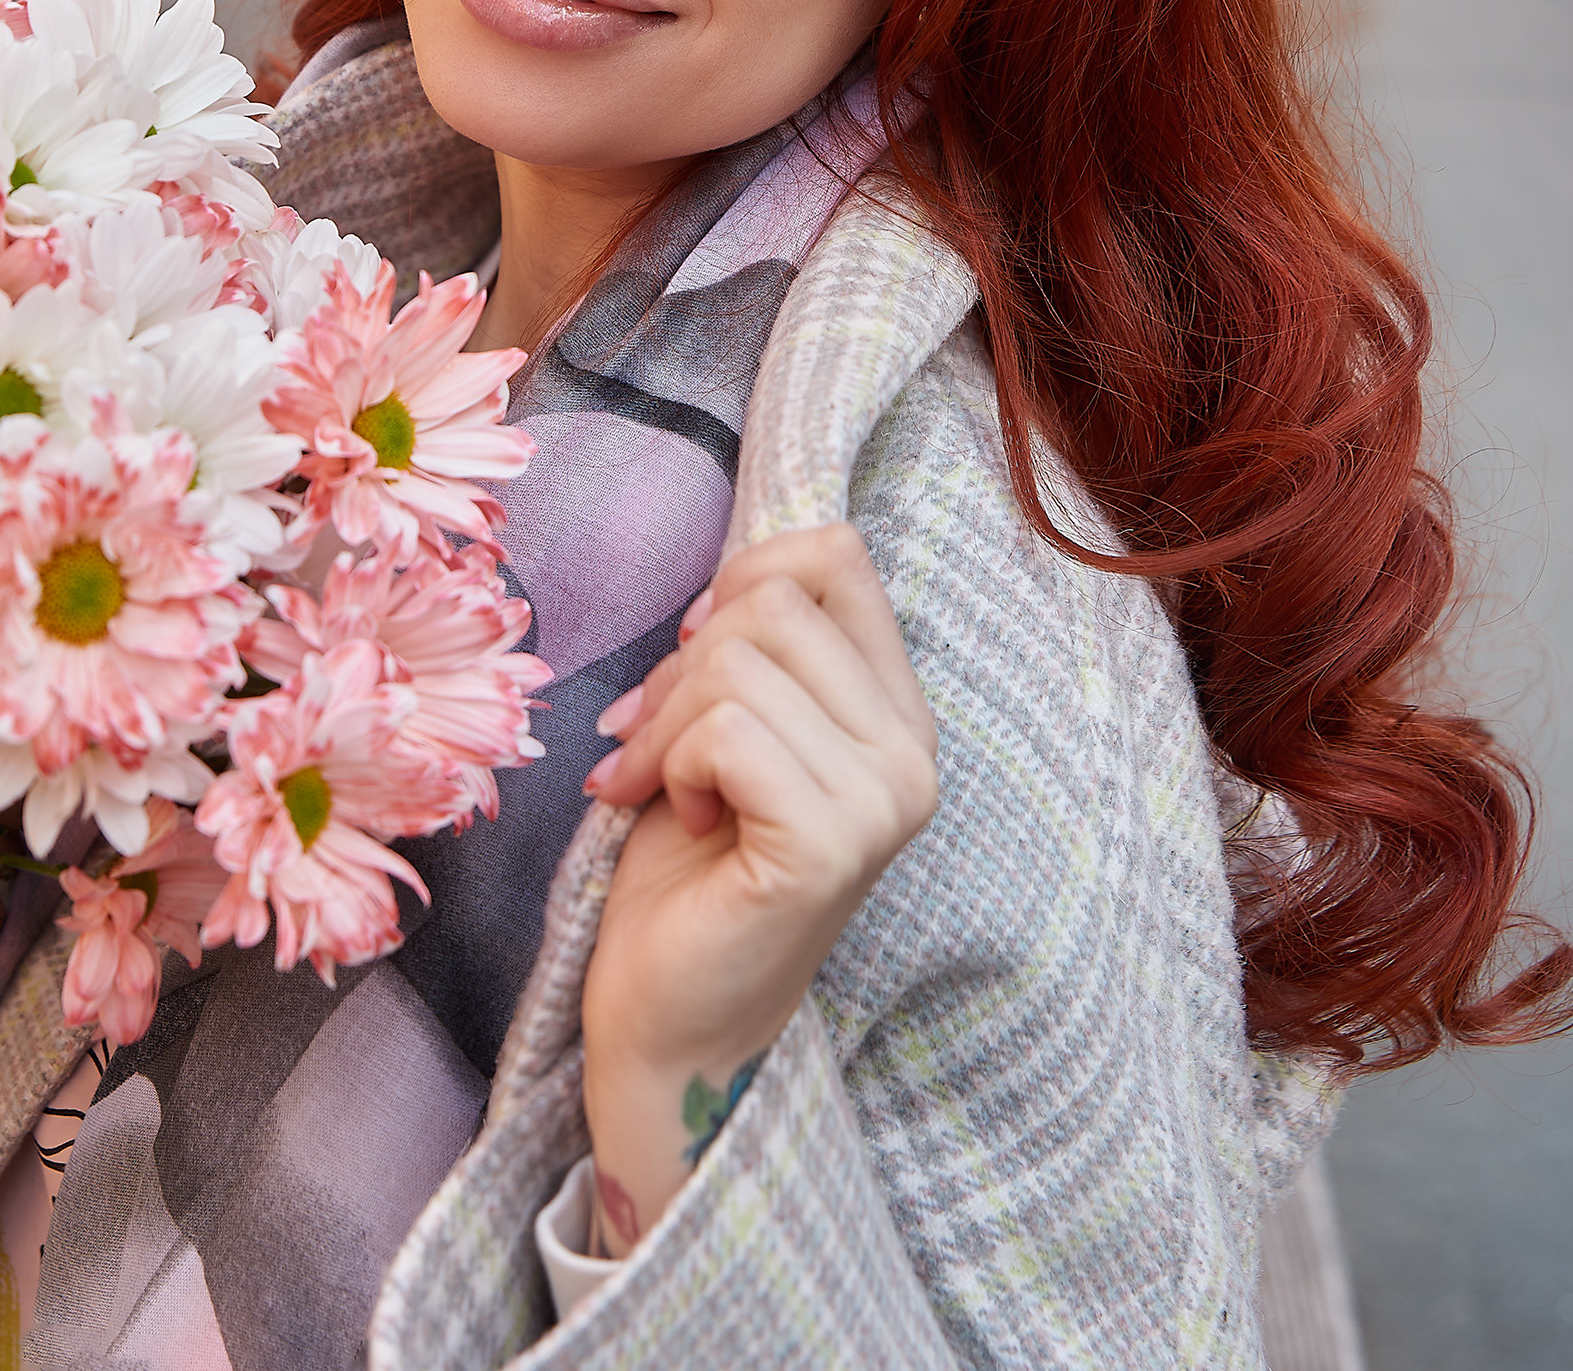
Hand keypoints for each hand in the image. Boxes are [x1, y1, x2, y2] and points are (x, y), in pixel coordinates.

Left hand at [576, 524, 936, 1252]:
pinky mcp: (830, 845)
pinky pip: (728, 732)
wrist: (669, 1017)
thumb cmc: (689, 868)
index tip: (696, 655)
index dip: (743, 579)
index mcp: (896, 712)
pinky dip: (674, 763)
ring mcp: (883, 802)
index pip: (836, 554)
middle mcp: (913, 753)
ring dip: (666, 722)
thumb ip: (750, 648)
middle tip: (659, 747)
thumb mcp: (726, 726)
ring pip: (740, 663)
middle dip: (683, 664)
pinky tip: (685, 820)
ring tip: (663, 788)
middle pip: (774, 601)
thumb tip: (722, 584)